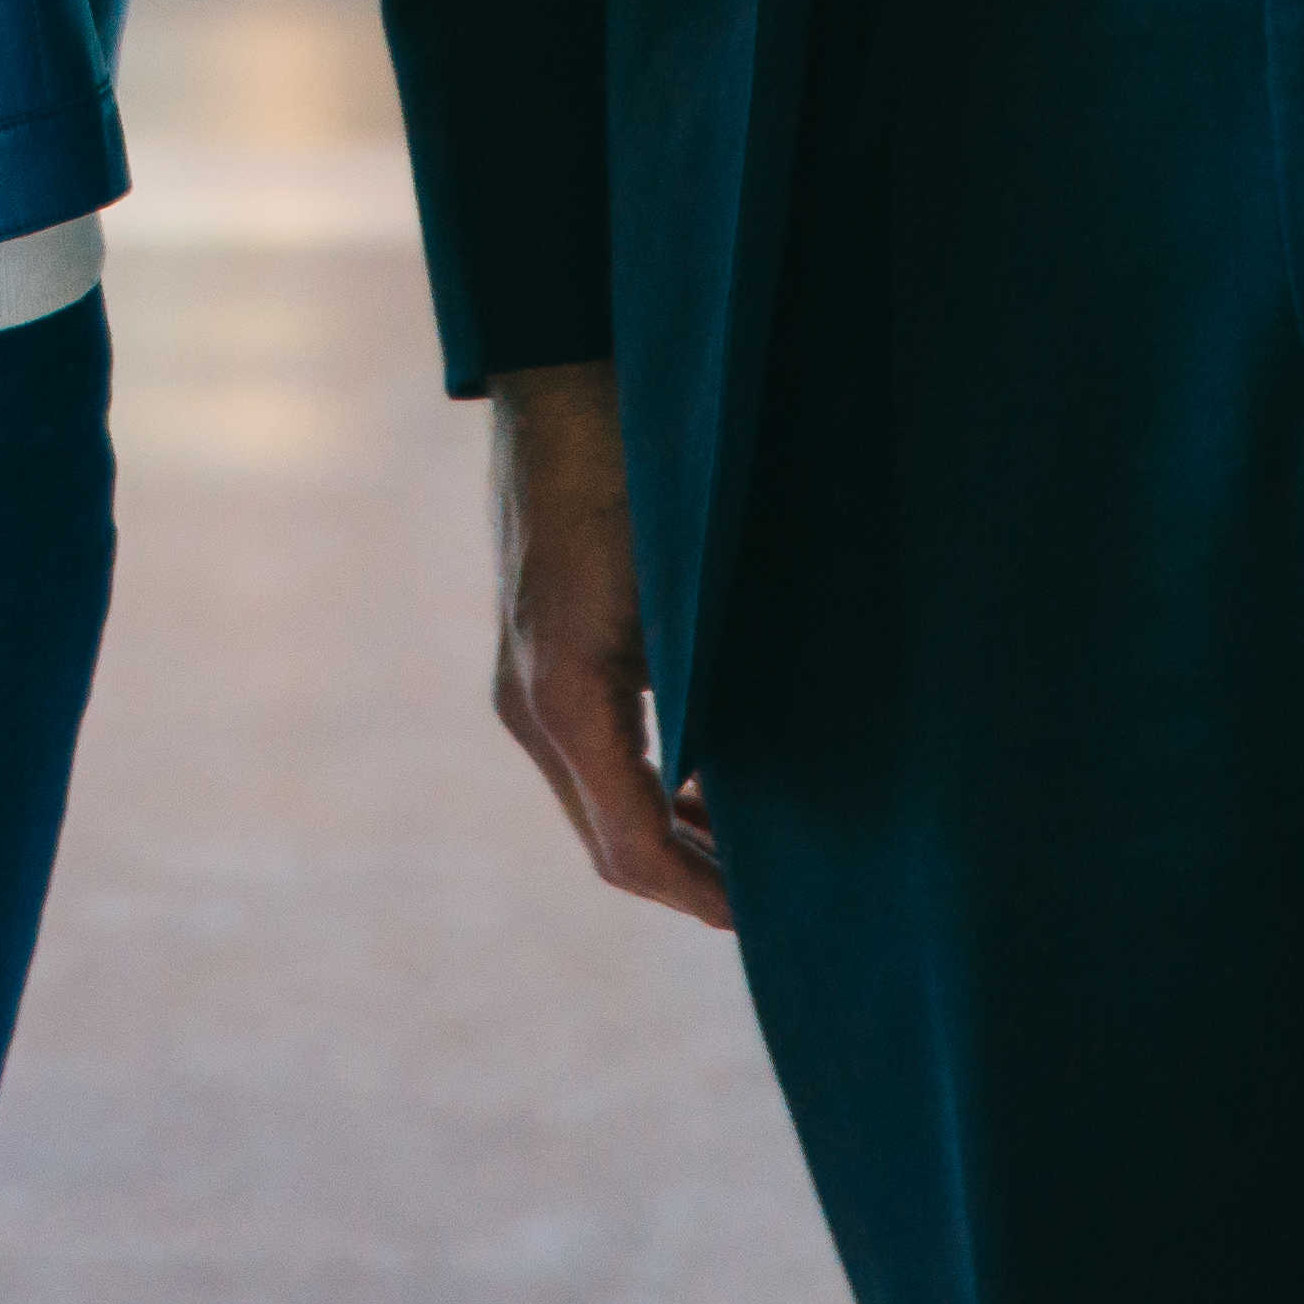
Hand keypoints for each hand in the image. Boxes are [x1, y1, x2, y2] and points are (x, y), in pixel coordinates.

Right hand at [488, 361, 728, 927]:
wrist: (565, 383)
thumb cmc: (643, 474)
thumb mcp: (690, 595)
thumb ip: (713, 697)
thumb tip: (762, 793)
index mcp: (564, 696)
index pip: (629, 846)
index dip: (700, 895)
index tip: (766, 920)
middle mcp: (528, 705)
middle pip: (608, 840)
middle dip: (691, 879)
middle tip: (780, 901)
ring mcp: (523, 683)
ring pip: (597, 802)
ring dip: (672, 835)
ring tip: (759, 849)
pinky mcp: (535, 659)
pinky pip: (591, 755)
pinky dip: (649, 786)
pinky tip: (712, 779)